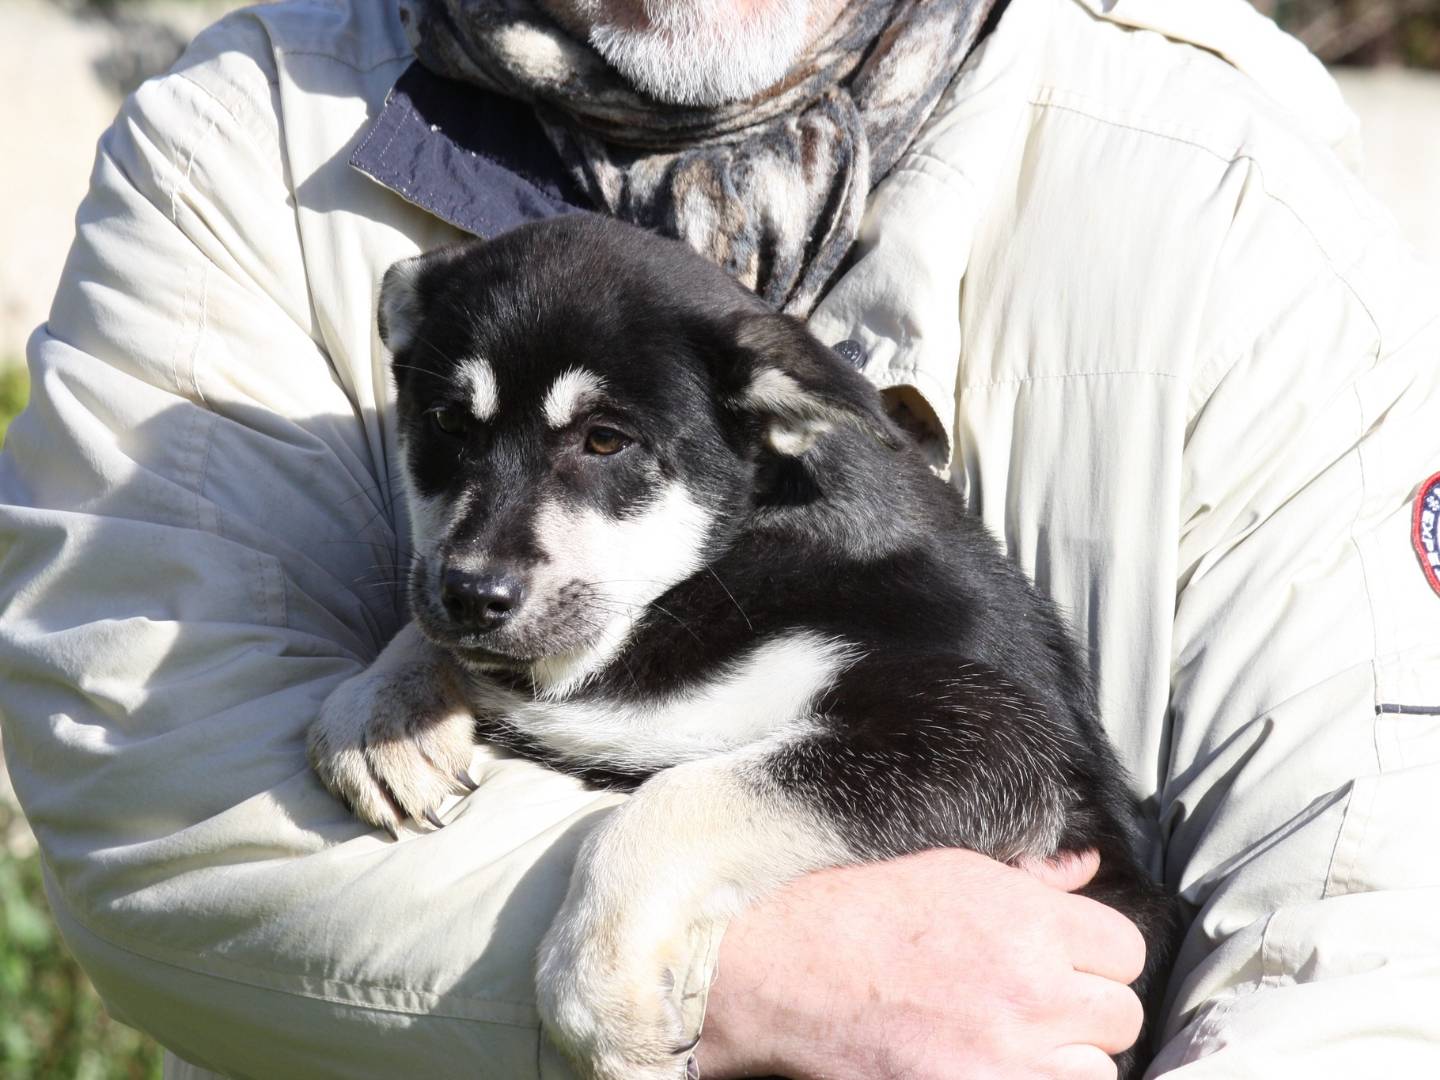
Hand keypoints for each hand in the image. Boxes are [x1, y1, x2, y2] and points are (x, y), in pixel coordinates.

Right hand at [694, 848, 1144, 1079]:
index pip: (1127, 950)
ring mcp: (1010, 1058)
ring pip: (1096, 1071)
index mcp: (1030, 922)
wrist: (794, 975)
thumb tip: (1087, 868)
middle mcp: (1033, 991)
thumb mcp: (953, 873)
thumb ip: (1033, 879)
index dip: (1097, 955)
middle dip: (1086, 1009)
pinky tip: (994, 1062)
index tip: (1066, 959)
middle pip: (1120, 1016)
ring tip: (1014, 1037)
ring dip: (1064, 1058)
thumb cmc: (865, 914)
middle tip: (1038, 1001)